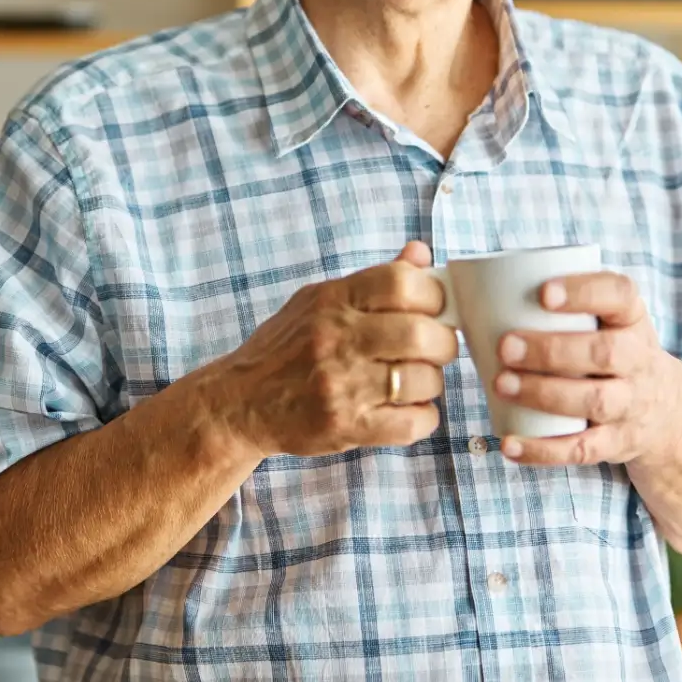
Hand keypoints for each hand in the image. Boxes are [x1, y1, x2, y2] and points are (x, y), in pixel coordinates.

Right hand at [203, 240, 457, 457]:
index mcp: (332, 300)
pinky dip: (424, 417)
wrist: (239, 403)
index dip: (433, 294)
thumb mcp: (318, 301)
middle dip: (442, 342)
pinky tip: (409, 409)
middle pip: (419, 334)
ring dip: (431, 381)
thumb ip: (372, 281)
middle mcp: (336, 339)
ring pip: (422, 380)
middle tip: (436, 348)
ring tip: (416, 381)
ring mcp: (340, 386)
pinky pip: (412, 424)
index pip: (402, 282)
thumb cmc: (284, 349)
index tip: (435, 308)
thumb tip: (420, 254)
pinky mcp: (345, 427)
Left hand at [492, 270, 681, 466]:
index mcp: (631, 319)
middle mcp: (639, 361)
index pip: (619, 295)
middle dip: (552, 350)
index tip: (544, 292)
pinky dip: (544, 450)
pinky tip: (510, 443)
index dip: (584, 292)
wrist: (669, 412)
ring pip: (595, 401)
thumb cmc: (614, 353)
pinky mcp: (617, 443)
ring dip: (544, 394)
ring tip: (501, 384)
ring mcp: (631, 405)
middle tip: (505, 346)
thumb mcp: (608, 322)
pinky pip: (583, 450)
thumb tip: (472, 294)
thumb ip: (562, 308)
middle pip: (605, 353)